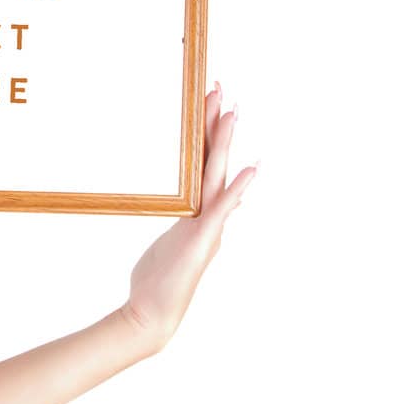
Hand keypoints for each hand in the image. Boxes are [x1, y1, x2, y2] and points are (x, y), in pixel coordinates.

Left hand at [120, 81, 257, 353]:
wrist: (153, 313)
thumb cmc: (157, 281)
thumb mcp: (170, 240)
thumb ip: (182, 218)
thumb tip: (188, 202)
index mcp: (197, 212)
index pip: (203, 165)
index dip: (208, 134)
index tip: (207, 102)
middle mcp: (208, 216)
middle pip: (215, 162)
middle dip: (218, 126)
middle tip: (220, 89)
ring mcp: (208, 227)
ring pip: (219, 178)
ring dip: (227, 145)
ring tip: (233, 113)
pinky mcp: (203, 241)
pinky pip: (222, 210)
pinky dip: (237, 190)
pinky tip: (250, 170)